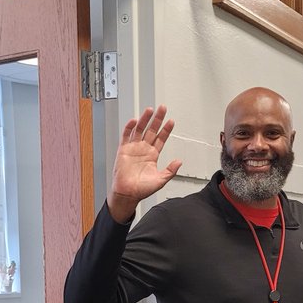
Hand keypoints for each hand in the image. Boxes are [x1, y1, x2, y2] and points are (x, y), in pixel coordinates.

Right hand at [107, 105, 181, 223]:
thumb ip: (170, 170)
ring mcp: (133, 148)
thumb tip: (179, 162)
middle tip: (162, 109)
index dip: (166, 130)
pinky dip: (129, 127)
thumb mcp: (161, 180)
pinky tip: (134, 120)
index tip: (171, 121)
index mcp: (152, 155)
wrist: (127, 193)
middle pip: (151, 130)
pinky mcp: (123, 150)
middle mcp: (143, 150)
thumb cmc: (141, 189)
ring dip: (145, 119)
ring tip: (150, 110)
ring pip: (140, 129)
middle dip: (157, 119)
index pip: (161, 139)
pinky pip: (126, 135)